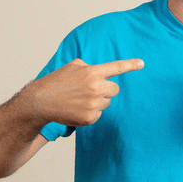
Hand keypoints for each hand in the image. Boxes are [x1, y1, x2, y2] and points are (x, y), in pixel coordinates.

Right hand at [26, 58, 143, 126]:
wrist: (40, 101)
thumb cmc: (56, 82)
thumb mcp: (73, 66)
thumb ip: (90, 67)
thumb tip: (101, 73)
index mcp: (93, 72)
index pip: (116, 67)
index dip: (131, 65)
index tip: (142, 63)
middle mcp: (96, 87)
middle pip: (114, 89)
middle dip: (106, 89)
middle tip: (90, 90)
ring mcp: (93, 103)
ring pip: (107, 102)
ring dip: (98, 101)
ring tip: (79, 99)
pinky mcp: (90, 118)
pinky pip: (99, 114)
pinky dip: (91, 112)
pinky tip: (77, 109)